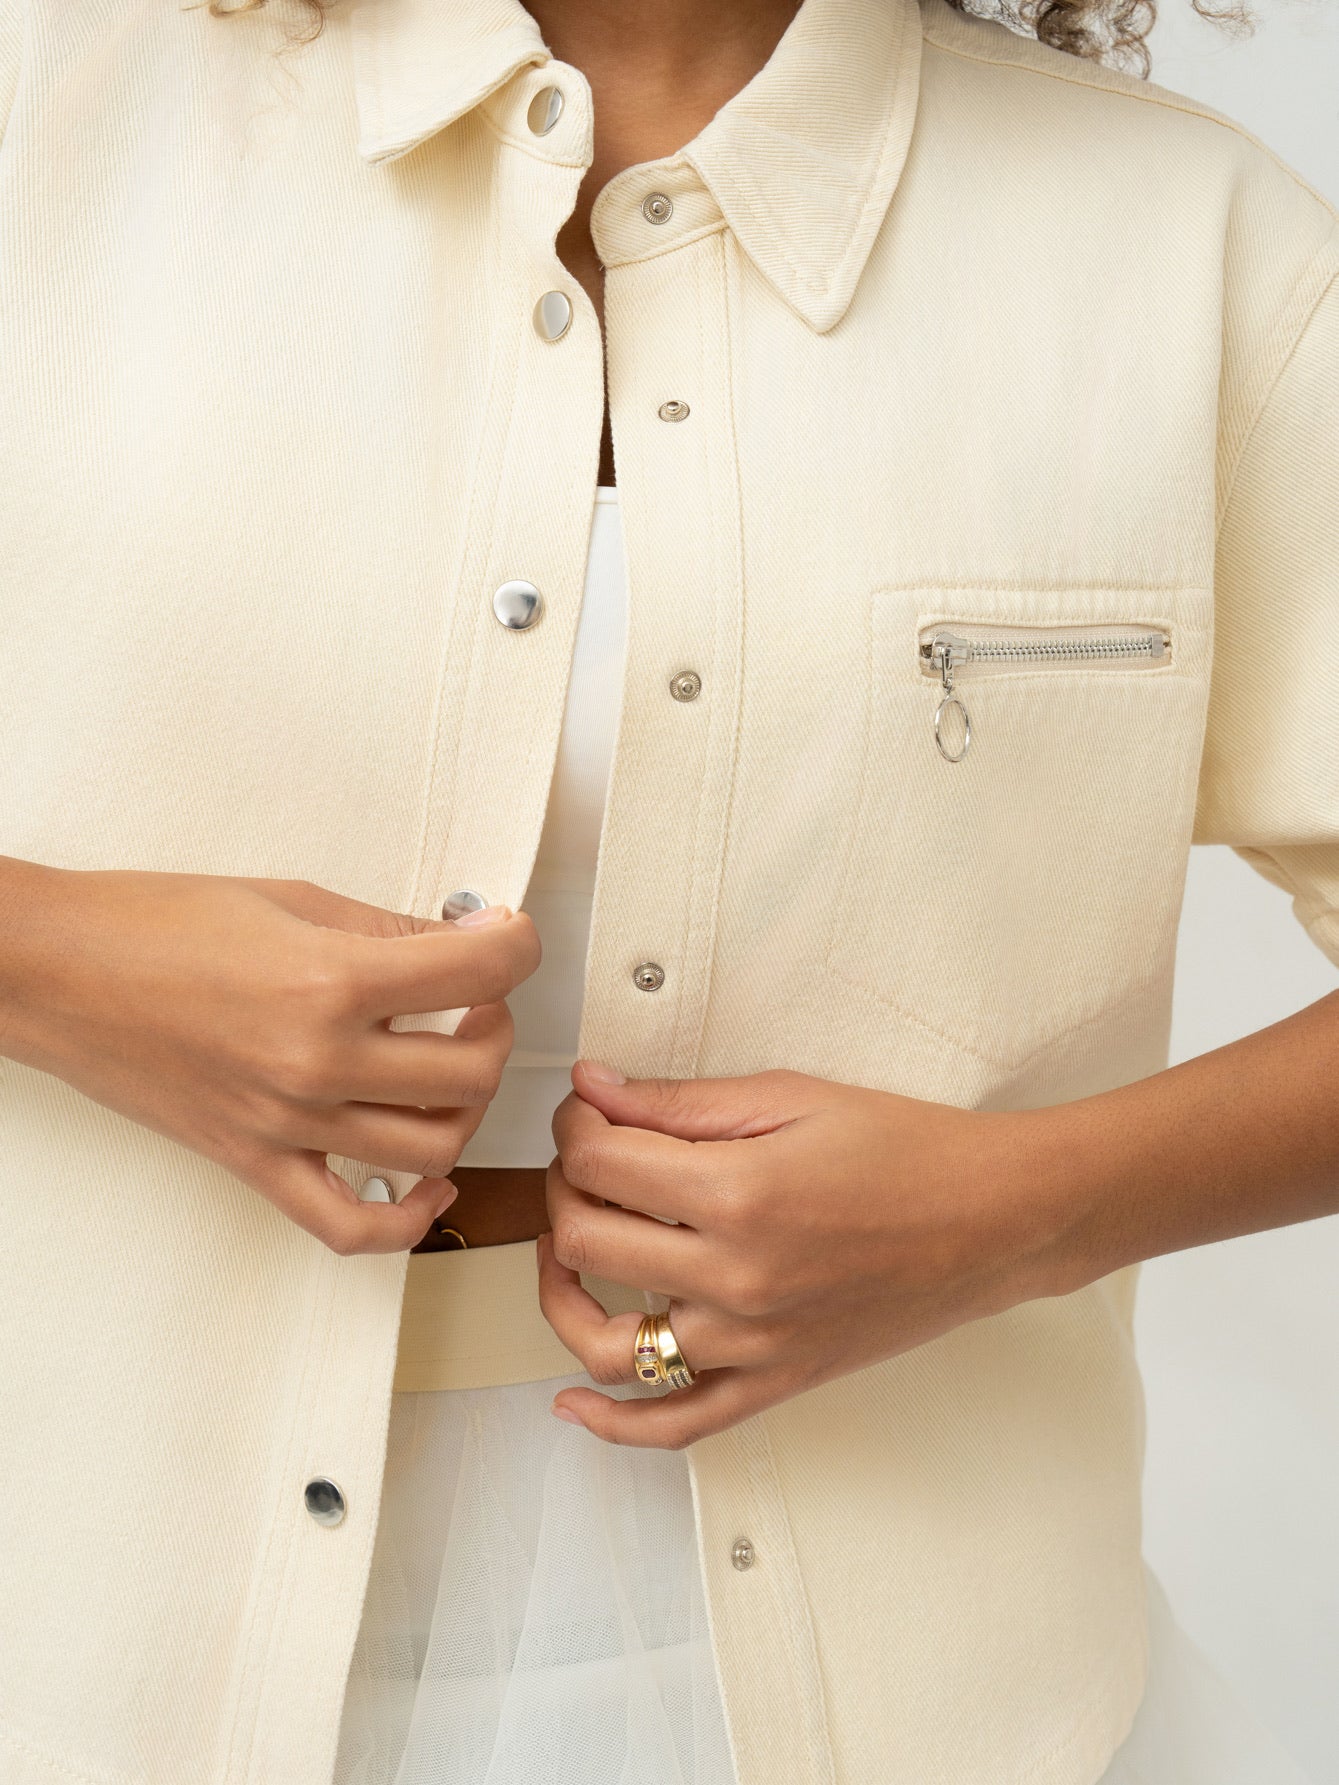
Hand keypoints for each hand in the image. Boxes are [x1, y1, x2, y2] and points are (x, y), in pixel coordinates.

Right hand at [0, 860, 539, 1252]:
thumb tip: (464, 940)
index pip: (481, 973)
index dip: (518, 947)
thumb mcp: (291, 898)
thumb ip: (387, 929)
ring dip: (465, 1107)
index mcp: (332, 981)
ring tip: (449, 1066)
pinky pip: (350, 1226)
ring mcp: (288, 1124)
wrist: (58, 971)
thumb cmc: (154, 924)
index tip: (510, 939)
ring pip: (434, 1148)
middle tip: (477, 997)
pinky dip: (408, 1219)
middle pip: (473, 1071)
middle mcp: (317, 1062)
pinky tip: (429, 1184)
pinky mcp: (255, 1163)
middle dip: (497, 1026)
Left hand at [537, 1061, 1089, 1447]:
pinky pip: (676, 1425)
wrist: (996, 1219)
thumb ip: (681, 1100)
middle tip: (589, 1157)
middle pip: (589, 1240)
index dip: (576, 1124)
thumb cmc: (909, 1150)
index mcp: (738, 1193)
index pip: (601, 1162)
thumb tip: (596, 1088)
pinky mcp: (775, 1382)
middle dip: (567, 1185)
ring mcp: (753, 1343)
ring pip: (609, 1344)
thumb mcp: (791, 1097)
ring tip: (566, 1248)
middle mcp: (737, 1277)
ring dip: (562, 1291)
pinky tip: (573, 1403)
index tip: (588, 1109)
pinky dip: (612, 1425)